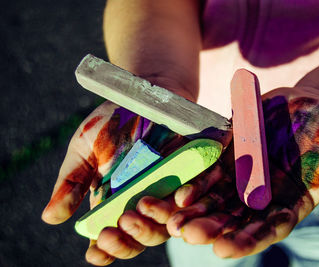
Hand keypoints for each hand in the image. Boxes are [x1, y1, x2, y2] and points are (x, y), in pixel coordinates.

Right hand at [41, 101, 184, 265]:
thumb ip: (72, 182)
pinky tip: (180, 198)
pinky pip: (197, 193)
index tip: (95, 251)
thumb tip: (49, 218)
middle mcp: (146, 202)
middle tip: (112, 231)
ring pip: (170, 222)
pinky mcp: (194, 172)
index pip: (115, 237)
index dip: (106, 249)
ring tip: (139, 211)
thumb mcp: (85, 149)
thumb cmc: (113, 122)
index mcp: (118, 203)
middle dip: (128, 240)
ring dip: (155, 225)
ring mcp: (171, 189)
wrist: (144, 94)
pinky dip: (190, 198)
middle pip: (143, 236)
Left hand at [166, 86, 318, 257]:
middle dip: (213, 229)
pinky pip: (211, 172)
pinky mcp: (231, 155)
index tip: (225, 249)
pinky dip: (197, 184)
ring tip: (176, 223)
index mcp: (291, 203)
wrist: (315, 104)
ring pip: (217, 200)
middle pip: (235, 219)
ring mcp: (244, 176)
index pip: (267, 229)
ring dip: (197, 212)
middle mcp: (263, 196)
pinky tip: (181, 195)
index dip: (247, 239)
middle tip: (191, 236)